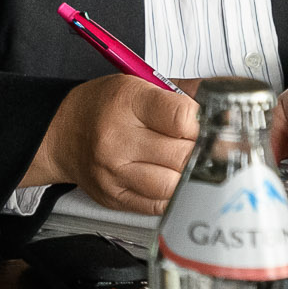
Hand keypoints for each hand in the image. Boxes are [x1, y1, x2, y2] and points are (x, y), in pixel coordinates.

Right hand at [24, 74, 199, 215]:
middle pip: (184, 154)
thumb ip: (183, 94)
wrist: (61, 134)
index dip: (203, 123)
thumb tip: (226, 102)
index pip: (184, 118)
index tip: (205, 124)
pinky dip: (172, 193)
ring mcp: (114, 173)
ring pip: (175, 184)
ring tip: (183, 162)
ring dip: (188, 175)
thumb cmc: (102, 107)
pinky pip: (160, 204)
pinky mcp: (115, 197)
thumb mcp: (138, 84)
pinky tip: (169, 178)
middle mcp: (117, 138)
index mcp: (126, 101)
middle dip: (200, 151)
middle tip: (201, 145)